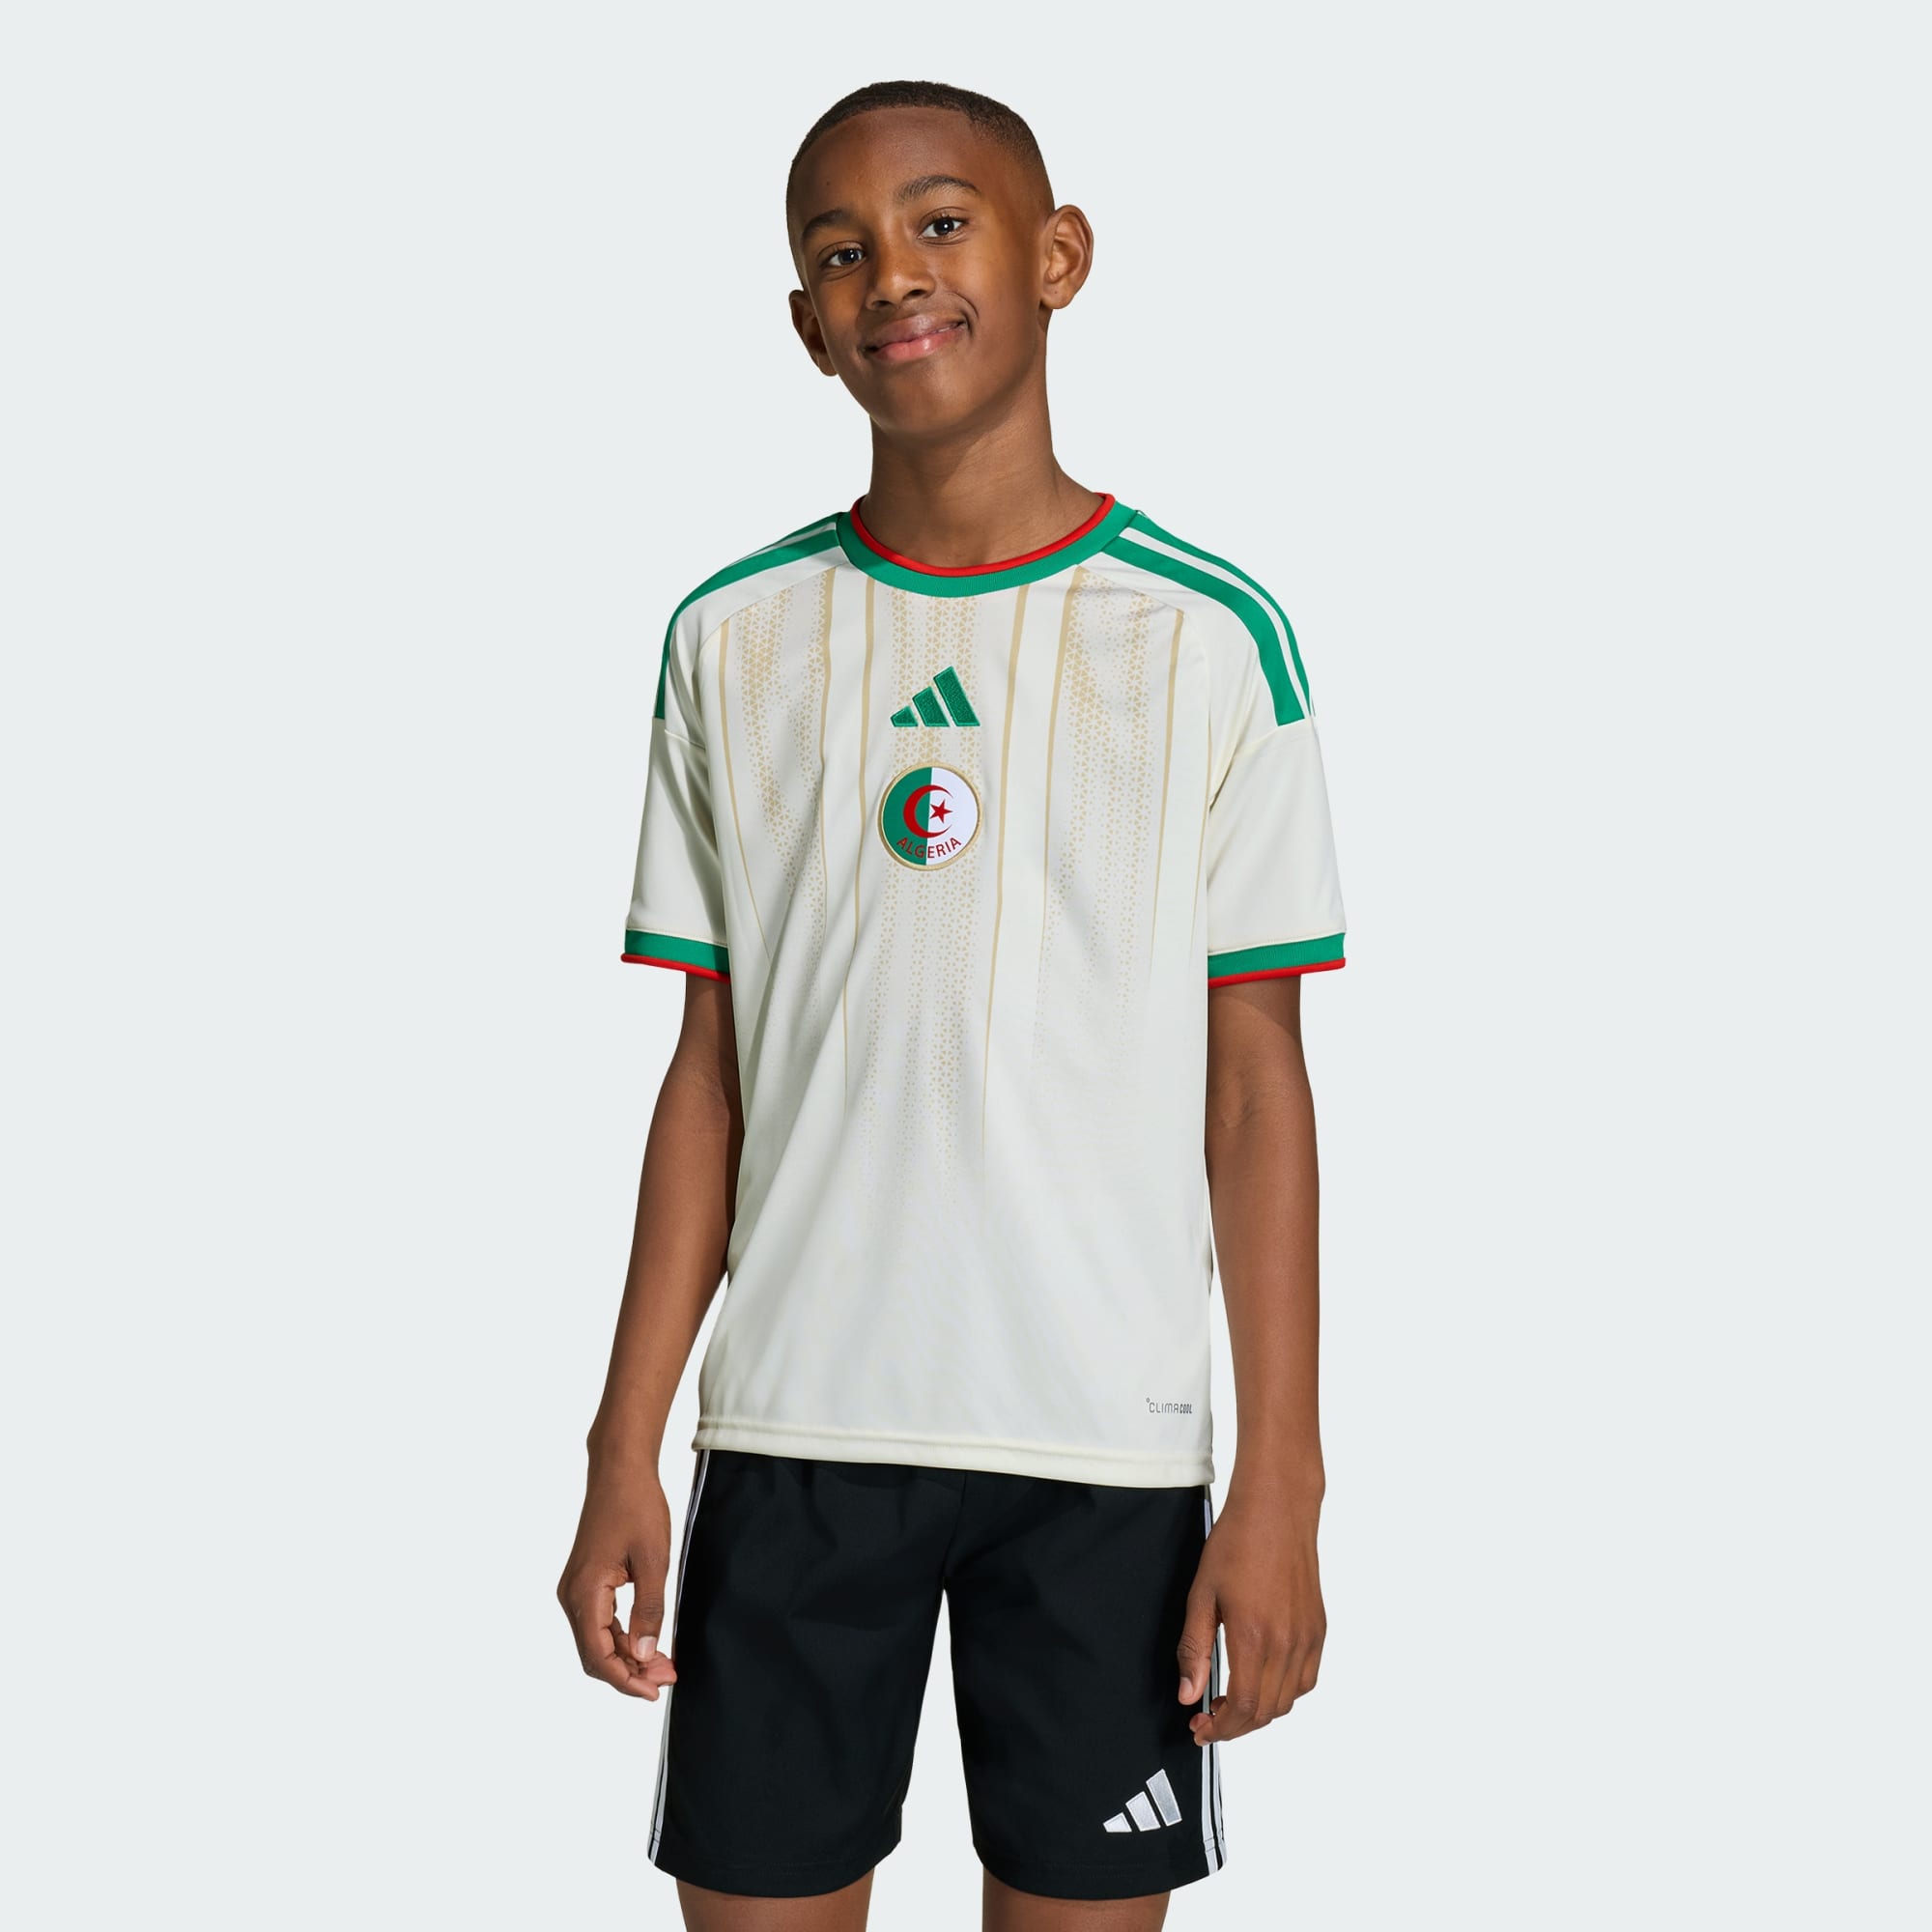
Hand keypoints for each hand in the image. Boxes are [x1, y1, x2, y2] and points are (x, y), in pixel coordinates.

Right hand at [557, 1458, 679, 1697]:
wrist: (619, 1471)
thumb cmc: (637, 1507)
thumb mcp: (653, 1560)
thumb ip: (648, 1610)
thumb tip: (644, 1654)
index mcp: (584, 1592)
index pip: (598, 1656)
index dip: (625, 1681)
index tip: (654, 1691)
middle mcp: (571, 1596)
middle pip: (594, 1654)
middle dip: (630, 1672)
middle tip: (668, 1677)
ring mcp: (575, 1589)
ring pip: (597, 1641)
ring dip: (627, 1657)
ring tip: (664, 1665)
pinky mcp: (585, 1582)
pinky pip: (599, 1623)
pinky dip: (622, 1638)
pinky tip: (648, 1642)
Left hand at [1176, 1488, 1324, 1743]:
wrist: (1276, 1511)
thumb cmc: (1236, 1544)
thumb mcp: (1201, 1594)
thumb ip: (1194, 1649)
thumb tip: (1188, 1695)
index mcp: (1254, 1637)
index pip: (1242, 1708)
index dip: (1220, 1729)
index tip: (1200, 1729)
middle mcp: (1286, 1643)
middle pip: (1265, 1712)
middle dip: (1234, 1726)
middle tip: (1208, 1720)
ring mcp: (1307, 1638)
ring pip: (1288, 1701)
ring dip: (1259, 1712)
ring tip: (1232, 1702)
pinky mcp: (1318, 1629)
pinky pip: (1306, 1679)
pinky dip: (1285, 1693)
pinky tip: (1263, 1680)